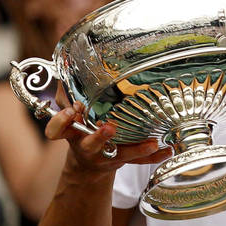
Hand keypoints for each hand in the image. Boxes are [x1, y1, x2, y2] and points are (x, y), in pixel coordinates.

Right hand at [45, 101, 170, 177]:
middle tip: (110, 127)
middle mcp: (88, 147)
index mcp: (72, 133)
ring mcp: (106, 156)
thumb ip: (69, 92)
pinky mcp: (123, 161)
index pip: (58, 130)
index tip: (72, 111)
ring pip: (121, 155)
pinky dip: (154, 156)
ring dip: (137, 149)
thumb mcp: (72, 114)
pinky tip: (167, 150)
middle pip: (90, 144)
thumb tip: (68, 61)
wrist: (89, 164)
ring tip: (152, 142)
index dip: (62, 122)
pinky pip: (140, 161)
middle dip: (99, 137)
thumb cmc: (81, 130)